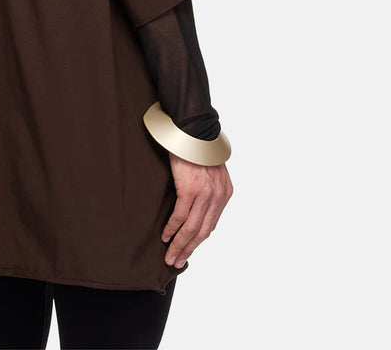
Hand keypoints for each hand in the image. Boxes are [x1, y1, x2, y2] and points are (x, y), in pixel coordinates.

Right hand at [162, 151, 232, 267]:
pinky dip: (172, 229)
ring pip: (191, 229)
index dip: (198, 240)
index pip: (211, 224)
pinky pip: (180, 216)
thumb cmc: (197, 147)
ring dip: (179, 245)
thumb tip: (197, 204)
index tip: (188, 250)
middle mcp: (218, 196)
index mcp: (225, 193)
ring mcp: (205, 194)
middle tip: (176, 262)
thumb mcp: (210, 170)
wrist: (193, 129)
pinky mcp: (190, 189)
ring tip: (169, 257)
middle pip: (202, 232)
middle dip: (189, 249)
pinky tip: (165, 236)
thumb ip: (208, 189)